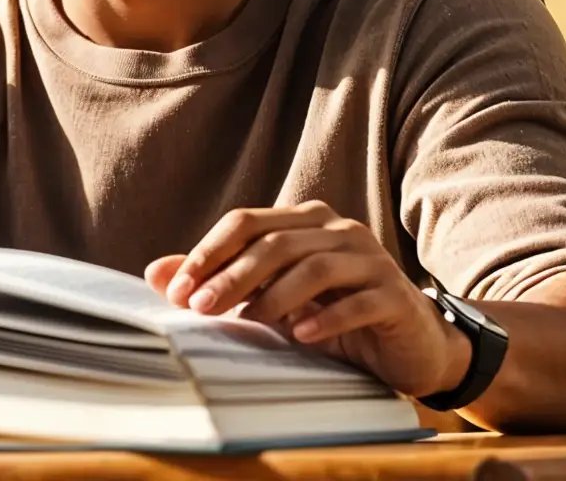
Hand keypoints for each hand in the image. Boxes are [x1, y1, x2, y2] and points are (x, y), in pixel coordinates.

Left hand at [144, 202, 469, 397]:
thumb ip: (219, 282)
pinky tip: (301, 336)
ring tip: (248, 322)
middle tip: (199, 308)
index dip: (208, 252)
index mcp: (304, 221)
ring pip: (314, 266)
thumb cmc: (332, 316)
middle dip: (232, 276)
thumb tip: (156, 273)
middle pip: (275, 243)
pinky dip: (327, 317)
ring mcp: (370, 259)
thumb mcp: (271, 300)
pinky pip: (359, 301)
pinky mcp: (396, 296)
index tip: (176, 290)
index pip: (246, 223)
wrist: (409, 344)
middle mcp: (338, 230)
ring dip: (274, 295)